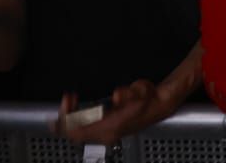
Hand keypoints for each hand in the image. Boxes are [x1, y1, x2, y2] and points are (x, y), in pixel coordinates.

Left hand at [54, 79, 168, 143]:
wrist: (159, 106)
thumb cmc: (149, 98)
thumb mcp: (141, 90)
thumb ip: (128, 93)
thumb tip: (117, 95)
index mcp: (111, 126)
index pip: (78, 129)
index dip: (67, 117)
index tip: (67, 100)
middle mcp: (106, 134)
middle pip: (74, 134)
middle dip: (65, 117)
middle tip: (67, 99)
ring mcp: (105, 135)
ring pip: (77, 134)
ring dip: (70, 118)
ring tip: (71, 101)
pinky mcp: (105, 132)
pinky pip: (83, 130)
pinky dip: (77, 119)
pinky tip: (78, 108)